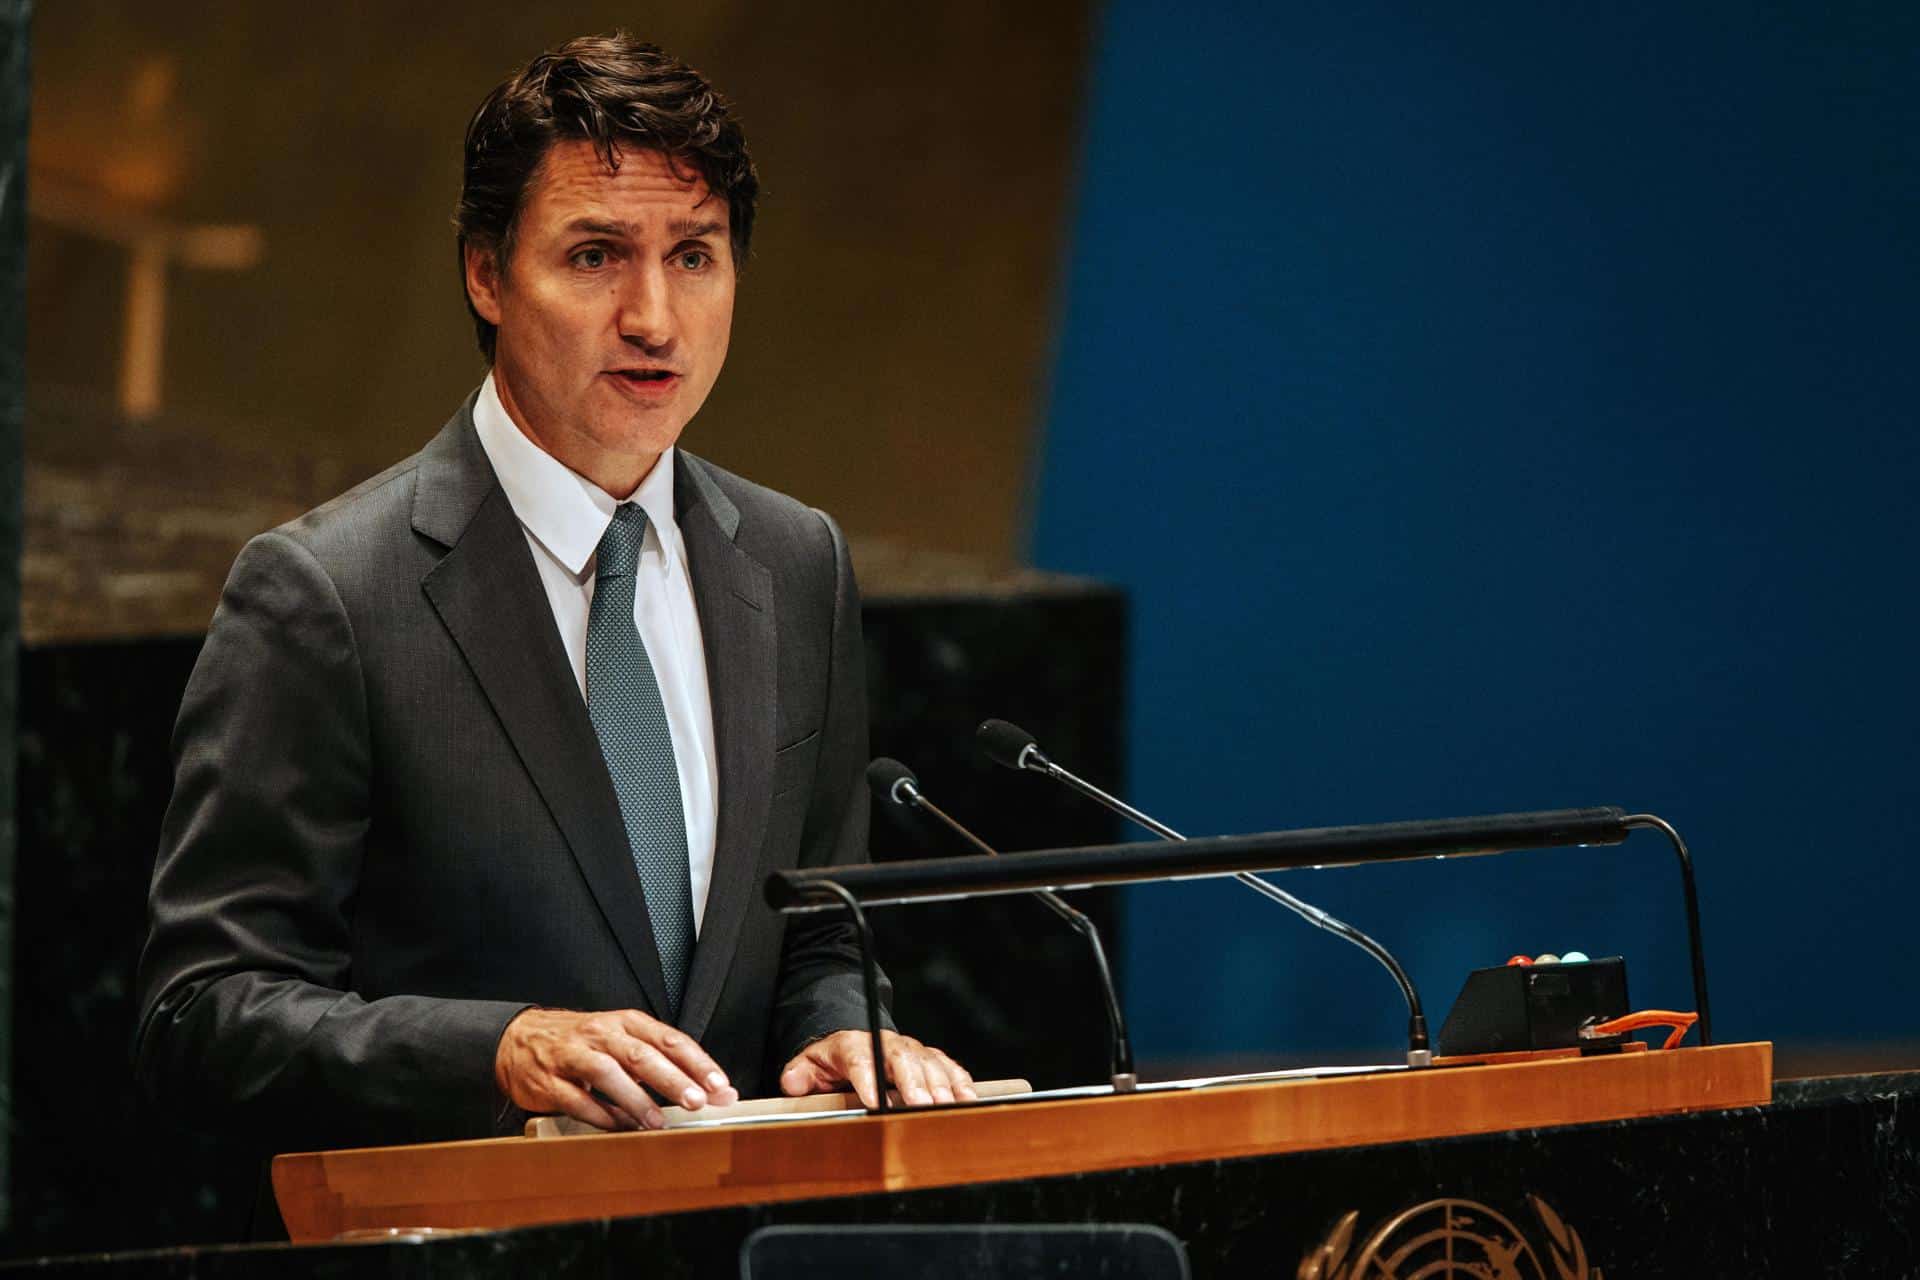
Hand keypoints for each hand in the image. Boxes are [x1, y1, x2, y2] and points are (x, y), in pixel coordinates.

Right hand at [494, 1007, 739, 1130]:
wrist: (520, 1039)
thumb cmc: (583, 1043)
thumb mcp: (624, 1042)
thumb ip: (664, 1064)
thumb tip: (712, 1091)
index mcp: (626, 1023)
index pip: (669, 1039)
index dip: (697, 1062)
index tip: (718, 1085)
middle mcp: (601, 1034)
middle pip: (642, 1055)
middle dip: (672, 1079)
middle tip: (695, 1101)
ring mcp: (573, 1056)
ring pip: (608, 1074)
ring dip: (636, 1099)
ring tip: (657, 1122)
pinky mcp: (549, 1081)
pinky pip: (578, 1100)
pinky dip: (601, 1116)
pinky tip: (619, 1128)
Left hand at [779, 1030, 977, 1108]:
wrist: (854, 1042)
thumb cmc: (833, 1061)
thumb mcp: (809, 1065)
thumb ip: (799, 1075)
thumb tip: (792, 1083)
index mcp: (853, 1046)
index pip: (859, 1059)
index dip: (868, 1080)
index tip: (875, 1102)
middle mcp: (886, 1044)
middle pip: (902, 1059)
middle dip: (913, 1083)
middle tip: (922, 1106)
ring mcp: (911, 1050)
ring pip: (929, 1062)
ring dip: (940, 1085)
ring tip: (948, 1107)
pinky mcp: (930, 1058)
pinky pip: (948, 1067)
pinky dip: (960, 1083)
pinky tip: (968, 1100)